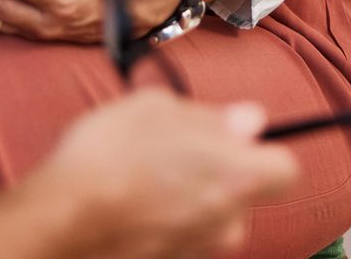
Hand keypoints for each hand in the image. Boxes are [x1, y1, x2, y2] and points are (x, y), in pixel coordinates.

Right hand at [0, 90, 298, 258]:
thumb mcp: (160, 106)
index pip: (286, 169)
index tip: (231, 134)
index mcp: (240, 176)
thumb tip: (245, 120)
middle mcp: (230, 222)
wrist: (64, 217)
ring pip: (210, 214)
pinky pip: (180, 232)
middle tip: (175, 145)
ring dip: (189, 195)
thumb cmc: (112, 157)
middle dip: (218, 170)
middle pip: (243, 193)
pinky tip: (132, 197)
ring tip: (144, 171)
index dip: (260, 148)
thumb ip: (213, 114)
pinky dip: (164, 217)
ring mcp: (200, 249)